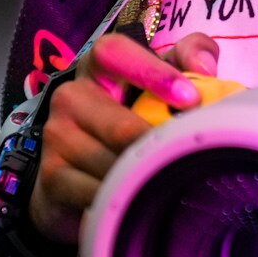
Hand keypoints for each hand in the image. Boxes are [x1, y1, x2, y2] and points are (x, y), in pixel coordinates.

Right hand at [26, 32, 214, 244]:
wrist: (82, 172)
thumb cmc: (133, 117)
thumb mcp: (162, 80)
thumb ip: (189, 55)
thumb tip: (204, 68)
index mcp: (97, 67)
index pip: (113, 52)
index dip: (151, 72)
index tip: (190, 98)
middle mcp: (70, 97)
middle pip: (120, 127)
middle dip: (159, 147)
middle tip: (192, 160)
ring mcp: (57, 138)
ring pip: (112, 165)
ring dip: (147, 178)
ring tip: (175, 184)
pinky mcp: (53, 176)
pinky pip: (97, 195)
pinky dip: (125, 201)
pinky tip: (143, 204)